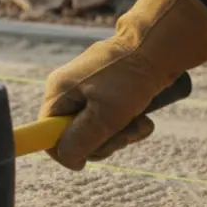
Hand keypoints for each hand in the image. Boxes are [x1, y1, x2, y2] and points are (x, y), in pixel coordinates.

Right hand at [40, 0, 206, 169]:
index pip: (45, 134)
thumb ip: (79, 141)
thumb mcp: (104, 117)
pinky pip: (112, 120)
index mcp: (59, 92)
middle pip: (75, 136)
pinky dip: (129, 124)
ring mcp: (89, 91)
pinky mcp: (109, 92)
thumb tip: (67, 159)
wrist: (161, 47)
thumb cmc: (130, 79)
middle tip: (123, 132)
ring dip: (121, 134)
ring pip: (97, 131)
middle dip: (103, 141)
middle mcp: (70, 91)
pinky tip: (143, 117)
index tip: (86, 159)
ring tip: (139, 122)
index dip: (64, 150)